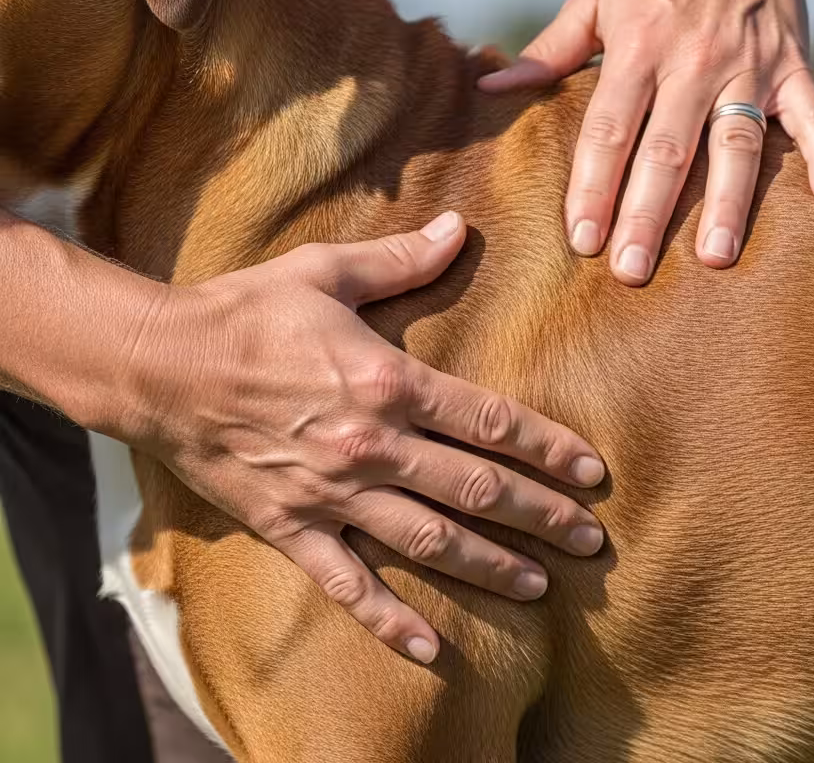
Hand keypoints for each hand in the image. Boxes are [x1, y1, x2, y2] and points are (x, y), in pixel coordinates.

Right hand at [109, 212, 605, 663]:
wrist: (161, 366)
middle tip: (590, 539)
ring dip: (490, 565)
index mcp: (388, 383)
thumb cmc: (249, 313)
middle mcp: (371, 447)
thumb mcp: (327, 272)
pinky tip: (431, 648)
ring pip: (429, 542)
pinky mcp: (292, 528)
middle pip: (474, 489)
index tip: (590, 472)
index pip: (489, 422)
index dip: (547, 449)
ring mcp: (332, 496)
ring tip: (541, 586)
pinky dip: (389, 620)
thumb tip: (457, 227)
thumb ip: (401, 259)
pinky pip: (347, 585)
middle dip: (539, 515)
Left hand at [480, 0, 813, 283]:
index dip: (593, 185)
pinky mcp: (793, 64)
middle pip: (667, 149)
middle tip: (631, 270)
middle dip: (647, 213)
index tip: (580, 238)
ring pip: (736, 144)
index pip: (610, 129)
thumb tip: (491, 89)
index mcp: (639, 45)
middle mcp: (694, 59)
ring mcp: (749, 65)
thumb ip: (547, 52)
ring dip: (727, 203)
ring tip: (714, 259)